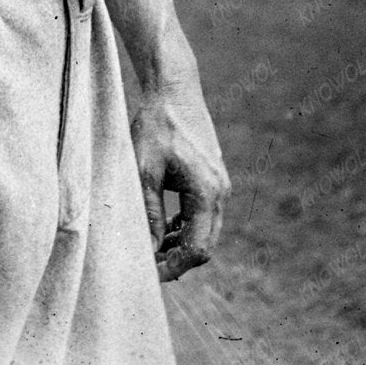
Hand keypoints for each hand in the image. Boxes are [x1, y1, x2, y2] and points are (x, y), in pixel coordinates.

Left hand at [130, 84, 229, 281]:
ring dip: (182, 244)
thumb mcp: (144, 171)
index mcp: (207, 193)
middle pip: (205, 245)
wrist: (174, 89)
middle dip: (178, 260)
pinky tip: (165, 225)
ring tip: (152, 246)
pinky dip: (187, 226)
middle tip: (149, 266)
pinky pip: (205, 214)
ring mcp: (221, 184)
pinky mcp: (214, 178)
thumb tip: (149, 250)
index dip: (173, 267)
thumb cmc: (156, 126)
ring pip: (206, 231)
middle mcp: (221, 192)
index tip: (149, 274)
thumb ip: (149, 214)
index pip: (197, 249)